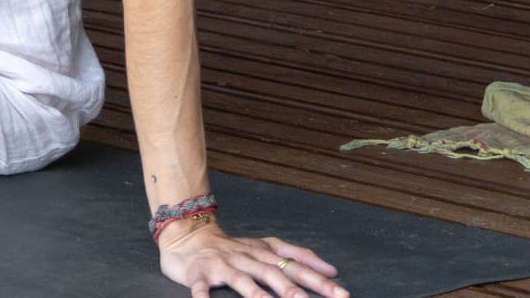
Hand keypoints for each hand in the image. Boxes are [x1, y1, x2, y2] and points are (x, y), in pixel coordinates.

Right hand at [160, 221, 345, 297]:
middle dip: (292, 290)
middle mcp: (247, 257)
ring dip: (257, 295)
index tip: (340, 292)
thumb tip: (331, 270)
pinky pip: (201, 288)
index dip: (318, 279)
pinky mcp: (199, 273)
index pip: (296, 264)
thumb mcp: (266, 247)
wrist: (189, 236)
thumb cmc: (232, 248)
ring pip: (243, 280)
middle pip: (274, 273)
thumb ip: (297, 255)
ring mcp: (223, 265)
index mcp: (265, 253)